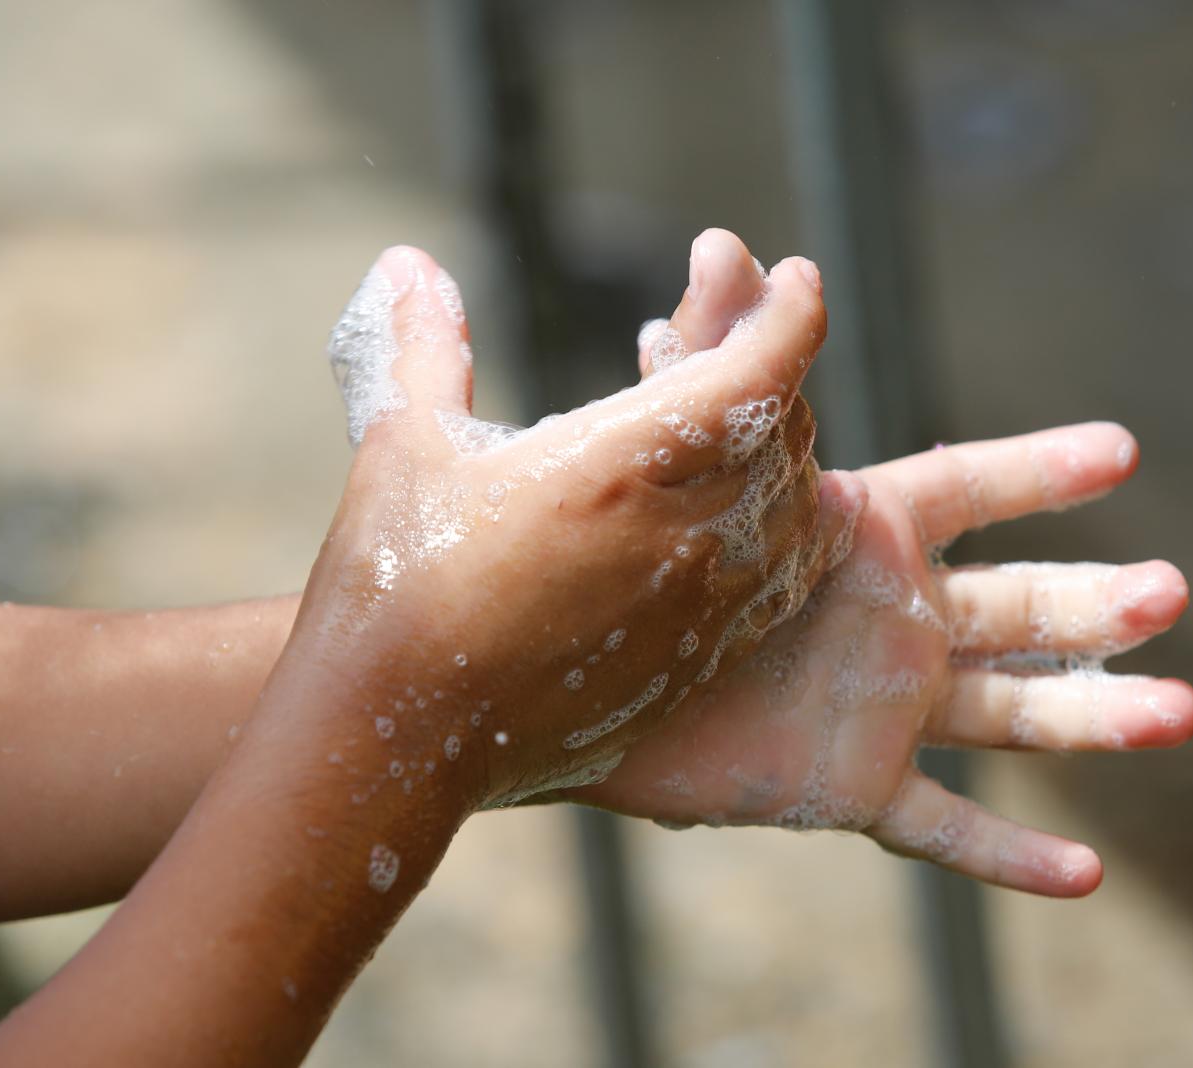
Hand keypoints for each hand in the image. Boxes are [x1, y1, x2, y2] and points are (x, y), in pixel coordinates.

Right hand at [288, 245, 852, 809]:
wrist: (396, 731)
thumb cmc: (394, 579)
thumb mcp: (405, 442)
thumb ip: (423, 343)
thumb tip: (403, 262)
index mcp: (624, 461)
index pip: (761, 368)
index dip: (791, 311)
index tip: (794, 273)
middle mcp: (685, 531)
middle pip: (787, 430)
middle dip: (776, 366)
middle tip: (745, 330)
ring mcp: (700, 605)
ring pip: (798, 507)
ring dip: (788, 450)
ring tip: (755, 412)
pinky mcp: (695, 660)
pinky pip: (783, 581)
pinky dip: (791, 529)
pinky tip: (767, 512)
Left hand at [566, 230, 1192, 896]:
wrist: (563, 684)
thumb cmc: (626, 559)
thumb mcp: (688, 454)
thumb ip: (716, 353)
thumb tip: (726, 243)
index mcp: (862, 532)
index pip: (971, 488)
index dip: (1041, 468)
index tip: (1119, 448)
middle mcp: (890, 616)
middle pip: (1020, 607)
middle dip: (1096, 602)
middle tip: (1169, 589)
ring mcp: (881, 705)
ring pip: (1012, 715)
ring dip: (1096, 716)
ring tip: (1181, 711)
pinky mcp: (850, 787)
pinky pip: (945, 830)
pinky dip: (1011, 858)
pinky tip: (1086, 880)